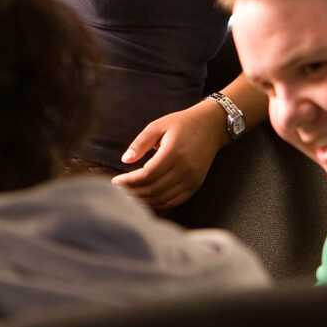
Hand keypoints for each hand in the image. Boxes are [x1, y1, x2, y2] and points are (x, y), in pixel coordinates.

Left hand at [113, 100, 230, 210]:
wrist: (212, 126)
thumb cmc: (182, 124)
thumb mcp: (158, 126)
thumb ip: (141, 143)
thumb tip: (125, 159)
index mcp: (173, 153)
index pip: (147, 175)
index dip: (129, 181)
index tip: (115, 181)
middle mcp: (184, 169)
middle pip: (153, 189)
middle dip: (133, 192)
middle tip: (119, 190)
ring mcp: (191, 180)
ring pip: (162, 198)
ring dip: (143, 200)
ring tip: (129, 195)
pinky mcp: (195, 185)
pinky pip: (174, 202)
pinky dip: (158, 203)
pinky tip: (146, 199)